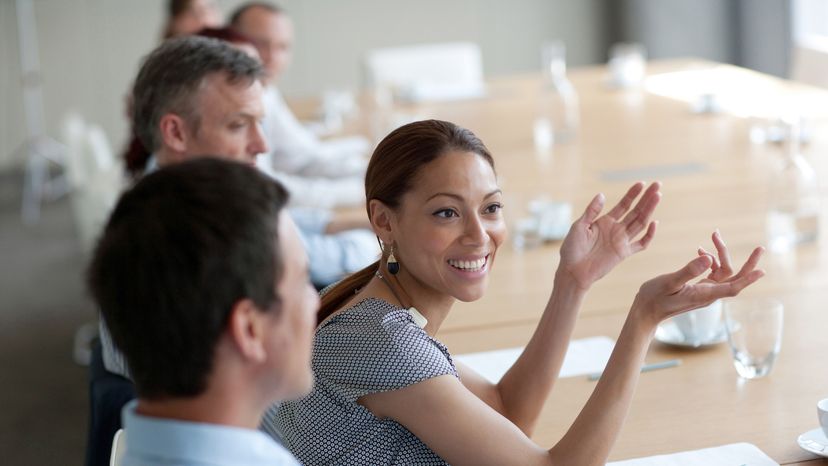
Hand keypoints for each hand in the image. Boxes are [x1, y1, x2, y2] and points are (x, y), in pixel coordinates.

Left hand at [559, 182, 660, 289]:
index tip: (641, 183)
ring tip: (658, 196)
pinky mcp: (624, 253)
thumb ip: (591, 211)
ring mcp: (621, 241)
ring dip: (649, 210)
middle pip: (636, 211)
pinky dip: (649, 235)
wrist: (572, 271)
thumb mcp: (579, 226)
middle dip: (646, 198)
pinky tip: (654, 222)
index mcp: (605, 221)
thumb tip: (601, 194)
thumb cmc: (572, 248)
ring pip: (640, 223)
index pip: (623, 205)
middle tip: (657, 185)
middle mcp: (616, 229)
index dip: (632, 194)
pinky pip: (641, 244)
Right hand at [630, 235, 764, 329]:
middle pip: (735, 278)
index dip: (748, 279)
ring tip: (713, 236)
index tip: (762, 271)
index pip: (732, 287)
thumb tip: (708, 258)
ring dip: (721, 254)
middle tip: (760, 248)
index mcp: (704, 294)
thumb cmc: (655, 298)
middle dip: (747, 263)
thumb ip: (689, 270)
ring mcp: (705, 291)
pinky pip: (714, 273)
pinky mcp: (699, 288)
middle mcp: (708, 294)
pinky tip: (700, 251)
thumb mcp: (670, 282)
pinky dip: (711, 260)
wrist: (647, 311)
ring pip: (723, 272)